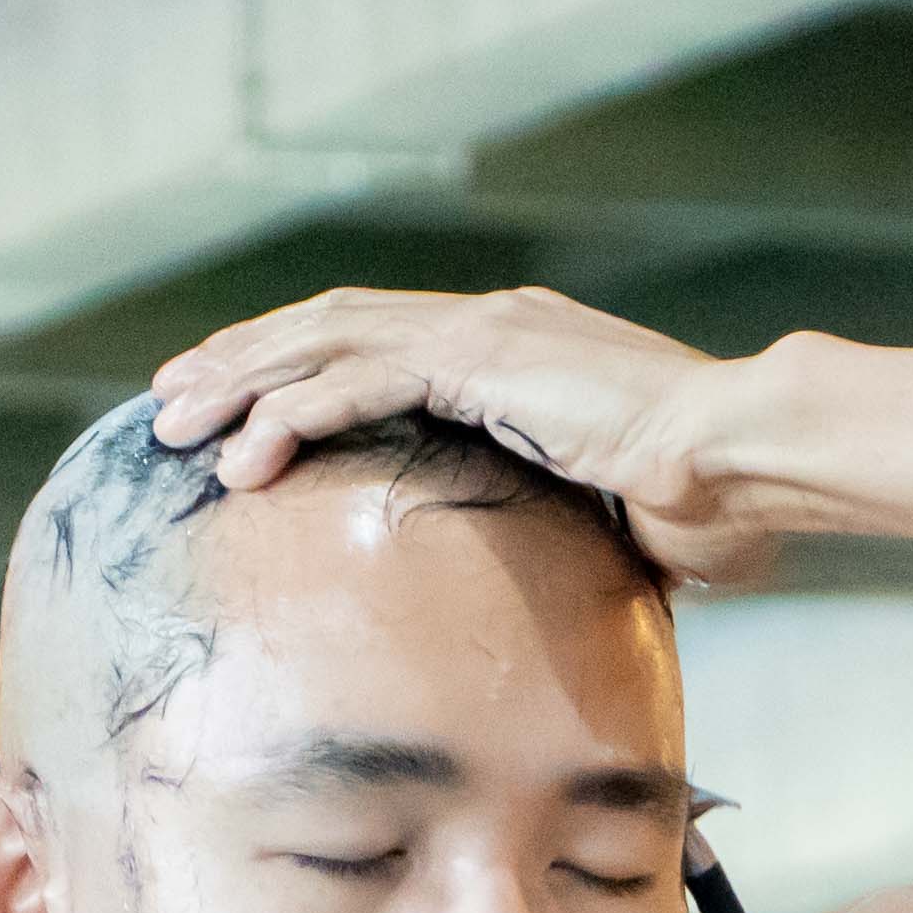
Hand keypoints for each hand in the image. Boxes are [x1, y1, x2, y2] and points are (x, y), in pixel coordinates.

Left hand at [147, 290, 769, 580]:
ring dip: (241, 383)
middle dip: (239, 361)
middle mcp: (484, 324)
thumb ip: (556, 527)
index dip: (292, 365)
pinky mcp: (484, 361)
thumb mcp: (604, 512)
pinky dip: (293, 415)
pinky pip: (360, 381)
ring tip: (173, 426)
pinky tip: (244, 458)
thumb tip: (553, 588)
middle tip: (167, 401)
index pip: (371, 340)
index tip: (230, 403)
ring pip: (324, 341)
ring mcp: (483, 333)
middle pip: (327, 326)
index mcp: (506, 346)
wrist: (745, 459)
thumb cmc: (702, 499)